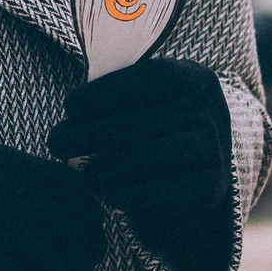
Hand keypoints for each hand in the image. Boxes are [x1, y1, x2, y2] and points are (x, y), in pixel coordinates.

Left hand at [48, 58, 231, 220]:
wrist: (203, 167)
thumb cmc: (159, 123)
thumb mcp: (150, 98)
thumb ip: (120, 95)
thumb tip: (72, 110)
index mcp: (192, 77)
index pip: (149, 78)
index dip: (106, 92)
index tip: (69, 106)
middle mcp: (210, 110)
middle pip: (142, 121)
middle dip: (90, 133)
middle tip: (56, 143)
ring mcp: (215, 149)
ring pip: (151, 157)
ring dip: (106, 168)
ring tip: (79, 174)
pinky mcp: (212, 186)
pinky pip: (164, 190)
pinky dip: (130, 192)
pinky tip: (107, 192)